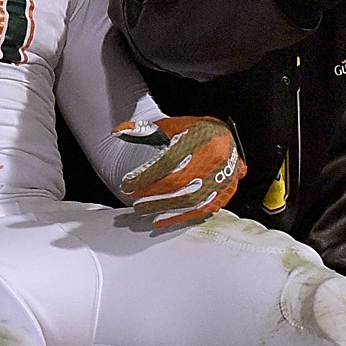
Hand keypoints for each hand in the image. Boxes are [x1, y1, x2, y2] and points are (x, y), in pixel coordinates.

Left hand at [113, 116, 242, 227]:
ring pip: (190, 200)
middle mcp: (214, 157)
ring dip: (163, 209)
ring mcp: (223, 176)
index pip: (167, 162)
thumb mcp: (172, 125)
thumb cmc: (198, 132)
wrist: (228, 138)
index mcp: (200, 137)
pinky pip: (203, 210)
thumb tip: (117, 131)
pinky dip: (181, 217)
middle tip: (134, 201)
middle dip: (151, 195)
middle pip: (177, 183)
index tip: (127, 185)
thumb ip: (144, 129)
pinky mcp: (226, 192)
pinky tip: (163, 220)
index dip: (145, 176)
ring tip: (144, 211)